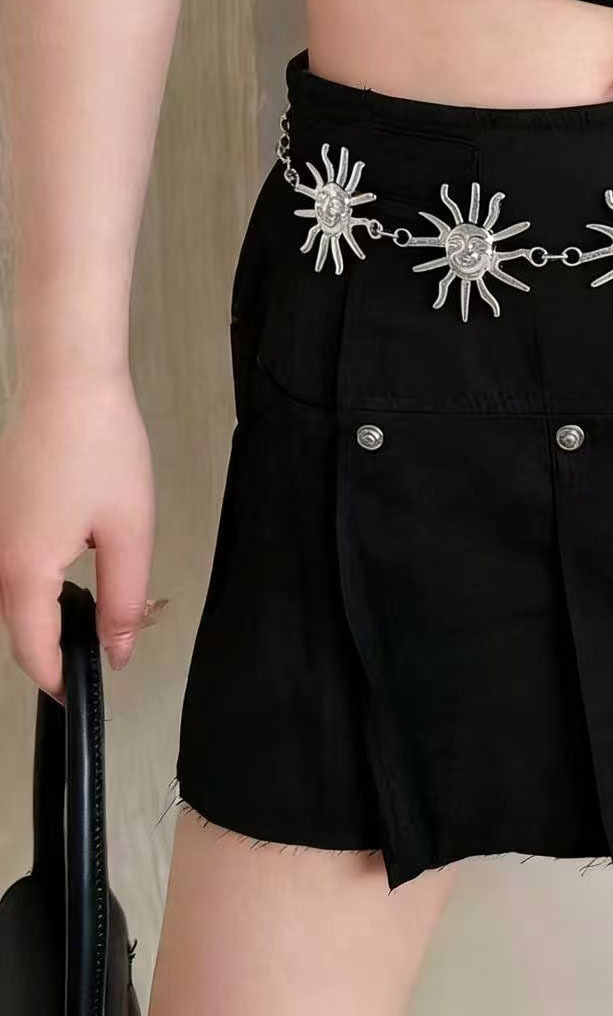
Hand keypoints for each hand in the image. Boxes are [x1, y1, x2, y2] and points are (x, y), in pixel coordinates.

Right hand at [0, 372, 153, 695]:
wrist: (70, 385)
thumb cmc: (101, 449)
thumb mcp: (129, 532)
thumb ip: (123, 599)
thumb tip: (116, 650)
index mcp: (25, 569)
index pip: (31, 649)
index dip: (56, 680)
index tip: (79, 697)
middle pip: (20, 626)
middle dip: (59, 647)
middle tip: (108, 649)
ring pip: (18, 595)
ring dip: (54, 614)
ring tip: (105, 613)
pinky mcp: (6, 510)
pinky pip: (19, 565)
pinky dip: (45, 582)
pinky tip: (83, 571)